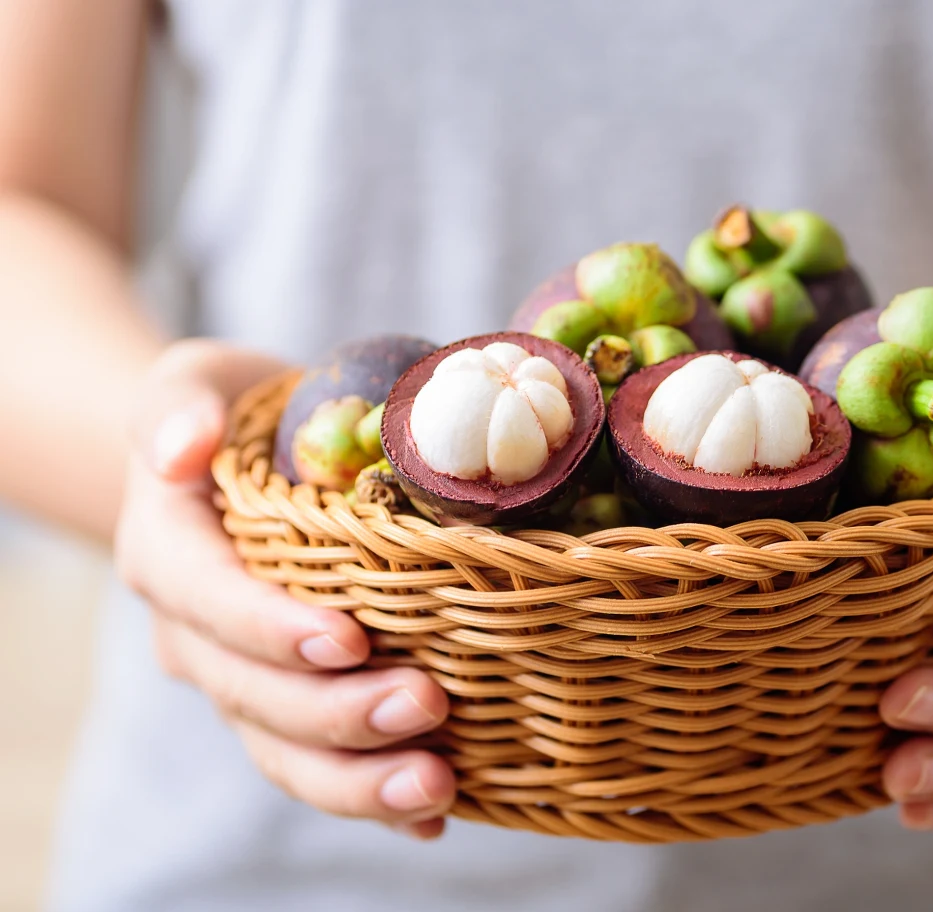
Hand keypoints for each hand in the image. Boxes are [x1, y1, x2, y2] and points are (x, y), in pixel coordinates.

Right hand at [114, 339, 456, 839]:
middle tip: (428, 705)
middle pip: (254, 695)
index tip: (348, 638)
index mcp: (170, 554)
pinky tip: (433, 819)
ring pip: (286, 750)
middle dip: (337, 713)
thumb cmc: (232, 415)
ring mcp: (244, 681)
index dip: (270, 628)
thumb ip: (176, 404)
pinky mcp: (292, 706)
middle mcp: (197, 635)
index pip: (208, 601)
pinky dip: (373, 798)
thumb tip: (182, 450)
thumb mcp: (195, 381)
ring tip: (438, 786)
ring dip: (359, 778)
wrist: (239, 466)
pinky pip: (323, 764)